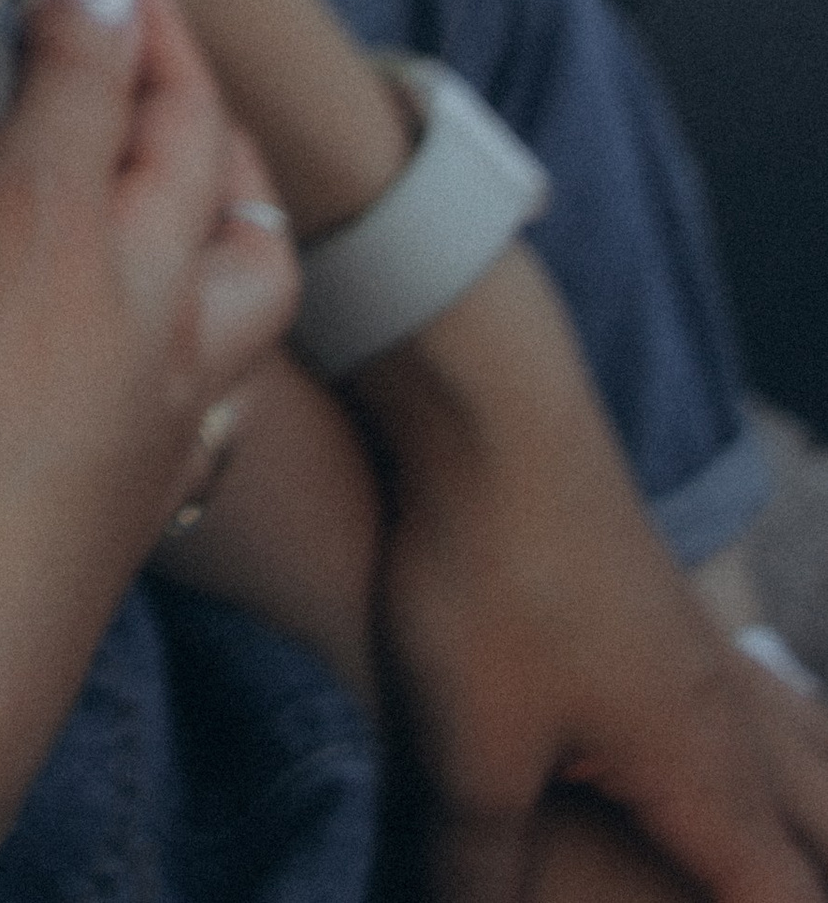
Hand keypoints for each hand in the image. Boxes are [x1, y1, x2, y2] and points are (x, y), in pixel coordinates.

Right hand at [0, 0, 297, 683]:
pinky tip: (129, 361)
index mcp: (163, 268)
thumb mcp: (21, 212)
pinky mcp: (97, 516)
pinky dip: (170, 363)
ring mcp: (147, 445)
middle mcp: (180, 353)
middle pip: (237, 222)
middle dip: (208, 129)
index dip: (149, 22)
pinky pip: (178, 420)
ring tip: (163, 198)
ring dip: (211, 246)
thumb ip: (69, 85)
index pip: (185, 112)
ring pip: (225, 326)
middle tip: (152, 60)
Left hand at [357, 244, 827, 902]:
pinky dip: (785, 740)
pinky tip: (737, 745)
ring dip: (808, 806)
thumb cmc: (488, 580)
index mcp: (707, 776)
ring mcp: (701, 650)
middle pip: (818, 825)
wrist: (488, 407)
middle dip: (801, 875)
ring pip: (803, 755)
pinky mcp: (660, 602)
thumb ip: (476, 870)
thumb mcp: (468, 754)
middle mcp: (730, 719)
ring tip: (793, 838)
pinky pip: (763, 699)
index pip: (784, 898)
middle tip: (782, 880)